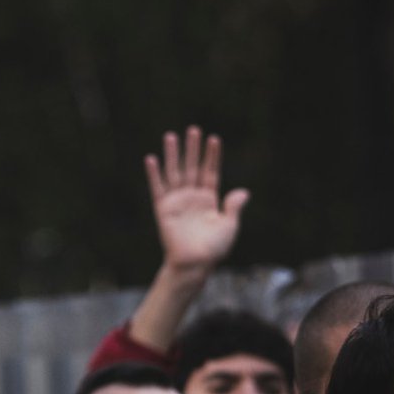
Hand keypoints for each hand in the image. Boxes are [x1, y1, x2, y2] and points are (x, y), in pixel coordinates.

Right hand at [144, 126, 248, 273]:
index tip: (213, 139)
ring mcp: (177, 202)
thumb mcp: (229, 226)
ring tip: (171, 136)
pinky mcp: (163, 209)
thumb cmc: (213, 250)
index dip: (212, 156)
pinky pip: (157, 188)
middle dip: (192, 149)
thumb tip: (243, 192)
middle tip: (193, 129)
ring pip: (174, 172)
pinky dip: (154, 174)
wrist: (194, 263)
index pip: (210, 172)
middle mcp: (192, 198)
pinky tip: (151, 159)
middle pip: (192, 167)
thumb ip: (233, 208)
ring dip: (173, 155)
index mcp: (209, 200)